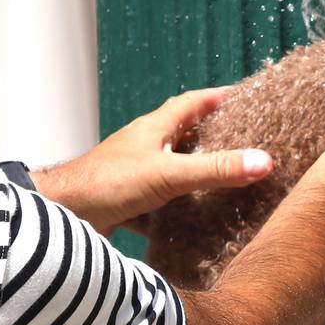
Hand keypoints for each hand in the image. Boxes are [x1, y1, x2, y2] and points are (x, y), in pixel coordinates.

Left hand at [31, 88, 273, 237]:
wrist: (62, 216)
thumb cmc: (105, 184)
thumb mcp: (168, 174)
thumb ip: (215, 170)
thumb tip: (263, 161)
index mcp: (154, 129)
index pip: (192, 103)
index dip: (218, 98)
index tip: (245, 97)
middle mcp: (144, 148)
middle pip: (184, 136)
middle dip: (213, 139)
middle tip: (244, 145)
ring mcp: (133, 175)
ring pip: (172, 172)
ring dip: (195, 178)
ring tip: (227, 187)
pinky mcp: (126, 203)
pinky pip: (158, 205)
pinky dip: (176, 214)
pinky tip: (191, 227)